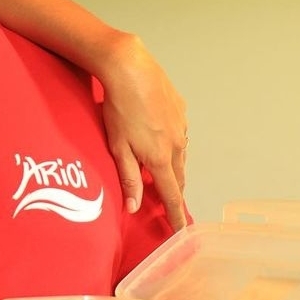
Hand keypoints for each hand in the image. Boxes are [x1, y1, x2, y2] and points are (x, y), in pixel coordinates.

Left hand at [98, 33, 188, 230]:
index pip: (172, 195)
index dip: (176, 215)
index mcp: (160, 158)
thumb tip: (134, 207)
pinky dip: (172, 145)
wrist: (130, 68)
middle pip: (179, 177)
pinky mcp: (181, 109)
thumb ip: (127, 178)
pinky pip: (179, 135)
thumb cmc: (119, 107)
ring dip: (173, 167)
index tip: (180, 231)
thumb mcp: (117, 146)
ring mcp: (181, 126)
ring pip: (181, 155)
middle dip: (174, 191)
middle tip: (168, 204)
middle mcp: (177, 145)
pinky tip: (161, 139)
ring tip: (162, 174)